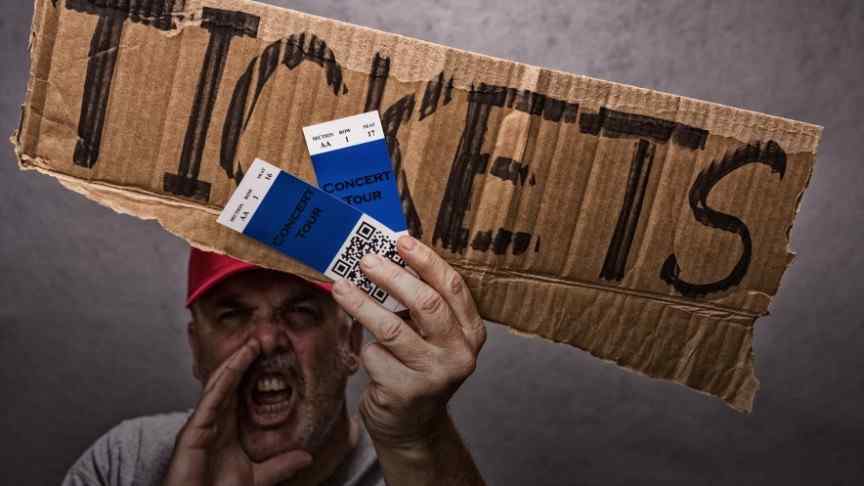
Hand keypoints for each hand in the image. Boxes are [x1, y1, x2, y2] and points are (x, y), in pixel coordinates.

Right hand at [162, 339, 311, 485]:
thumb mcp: (257, 479)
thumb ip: (280, 467)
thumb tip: (306, 456)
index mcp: (226, 429)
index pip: (241, 392)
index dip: (253, 372)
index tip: (270, 354)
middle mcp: (213, 422)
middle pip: (229, 382)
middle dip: (244, 359)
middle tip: (262, 338)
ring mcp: (201, 425)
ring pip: (219, 385)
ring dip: (234, 363)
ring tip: (251, 344)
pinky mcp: (192, 432)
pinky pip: (209, 400)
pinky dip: (222, 381)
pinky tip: (234, 366)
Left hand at [331, 236, 486, 446]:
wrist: (412, 425)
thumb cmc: (416, 367)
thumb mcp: (430, 336)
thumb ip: (420, 303)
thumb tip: (387, 255)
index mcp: (471, 332)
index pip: (453, 287)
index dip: (426, 261)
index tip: (401, 240)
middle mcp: (460, 354)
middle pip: (426, 303)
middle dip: (392, 276)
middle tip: (365, 260)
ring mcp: (435, 376)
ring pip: (392, 328)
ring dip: (362, 303)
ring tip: (341, 286)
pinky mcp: (406, 392)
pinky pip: (375, 355)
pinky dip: (364, 349)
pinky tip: (367, 352)